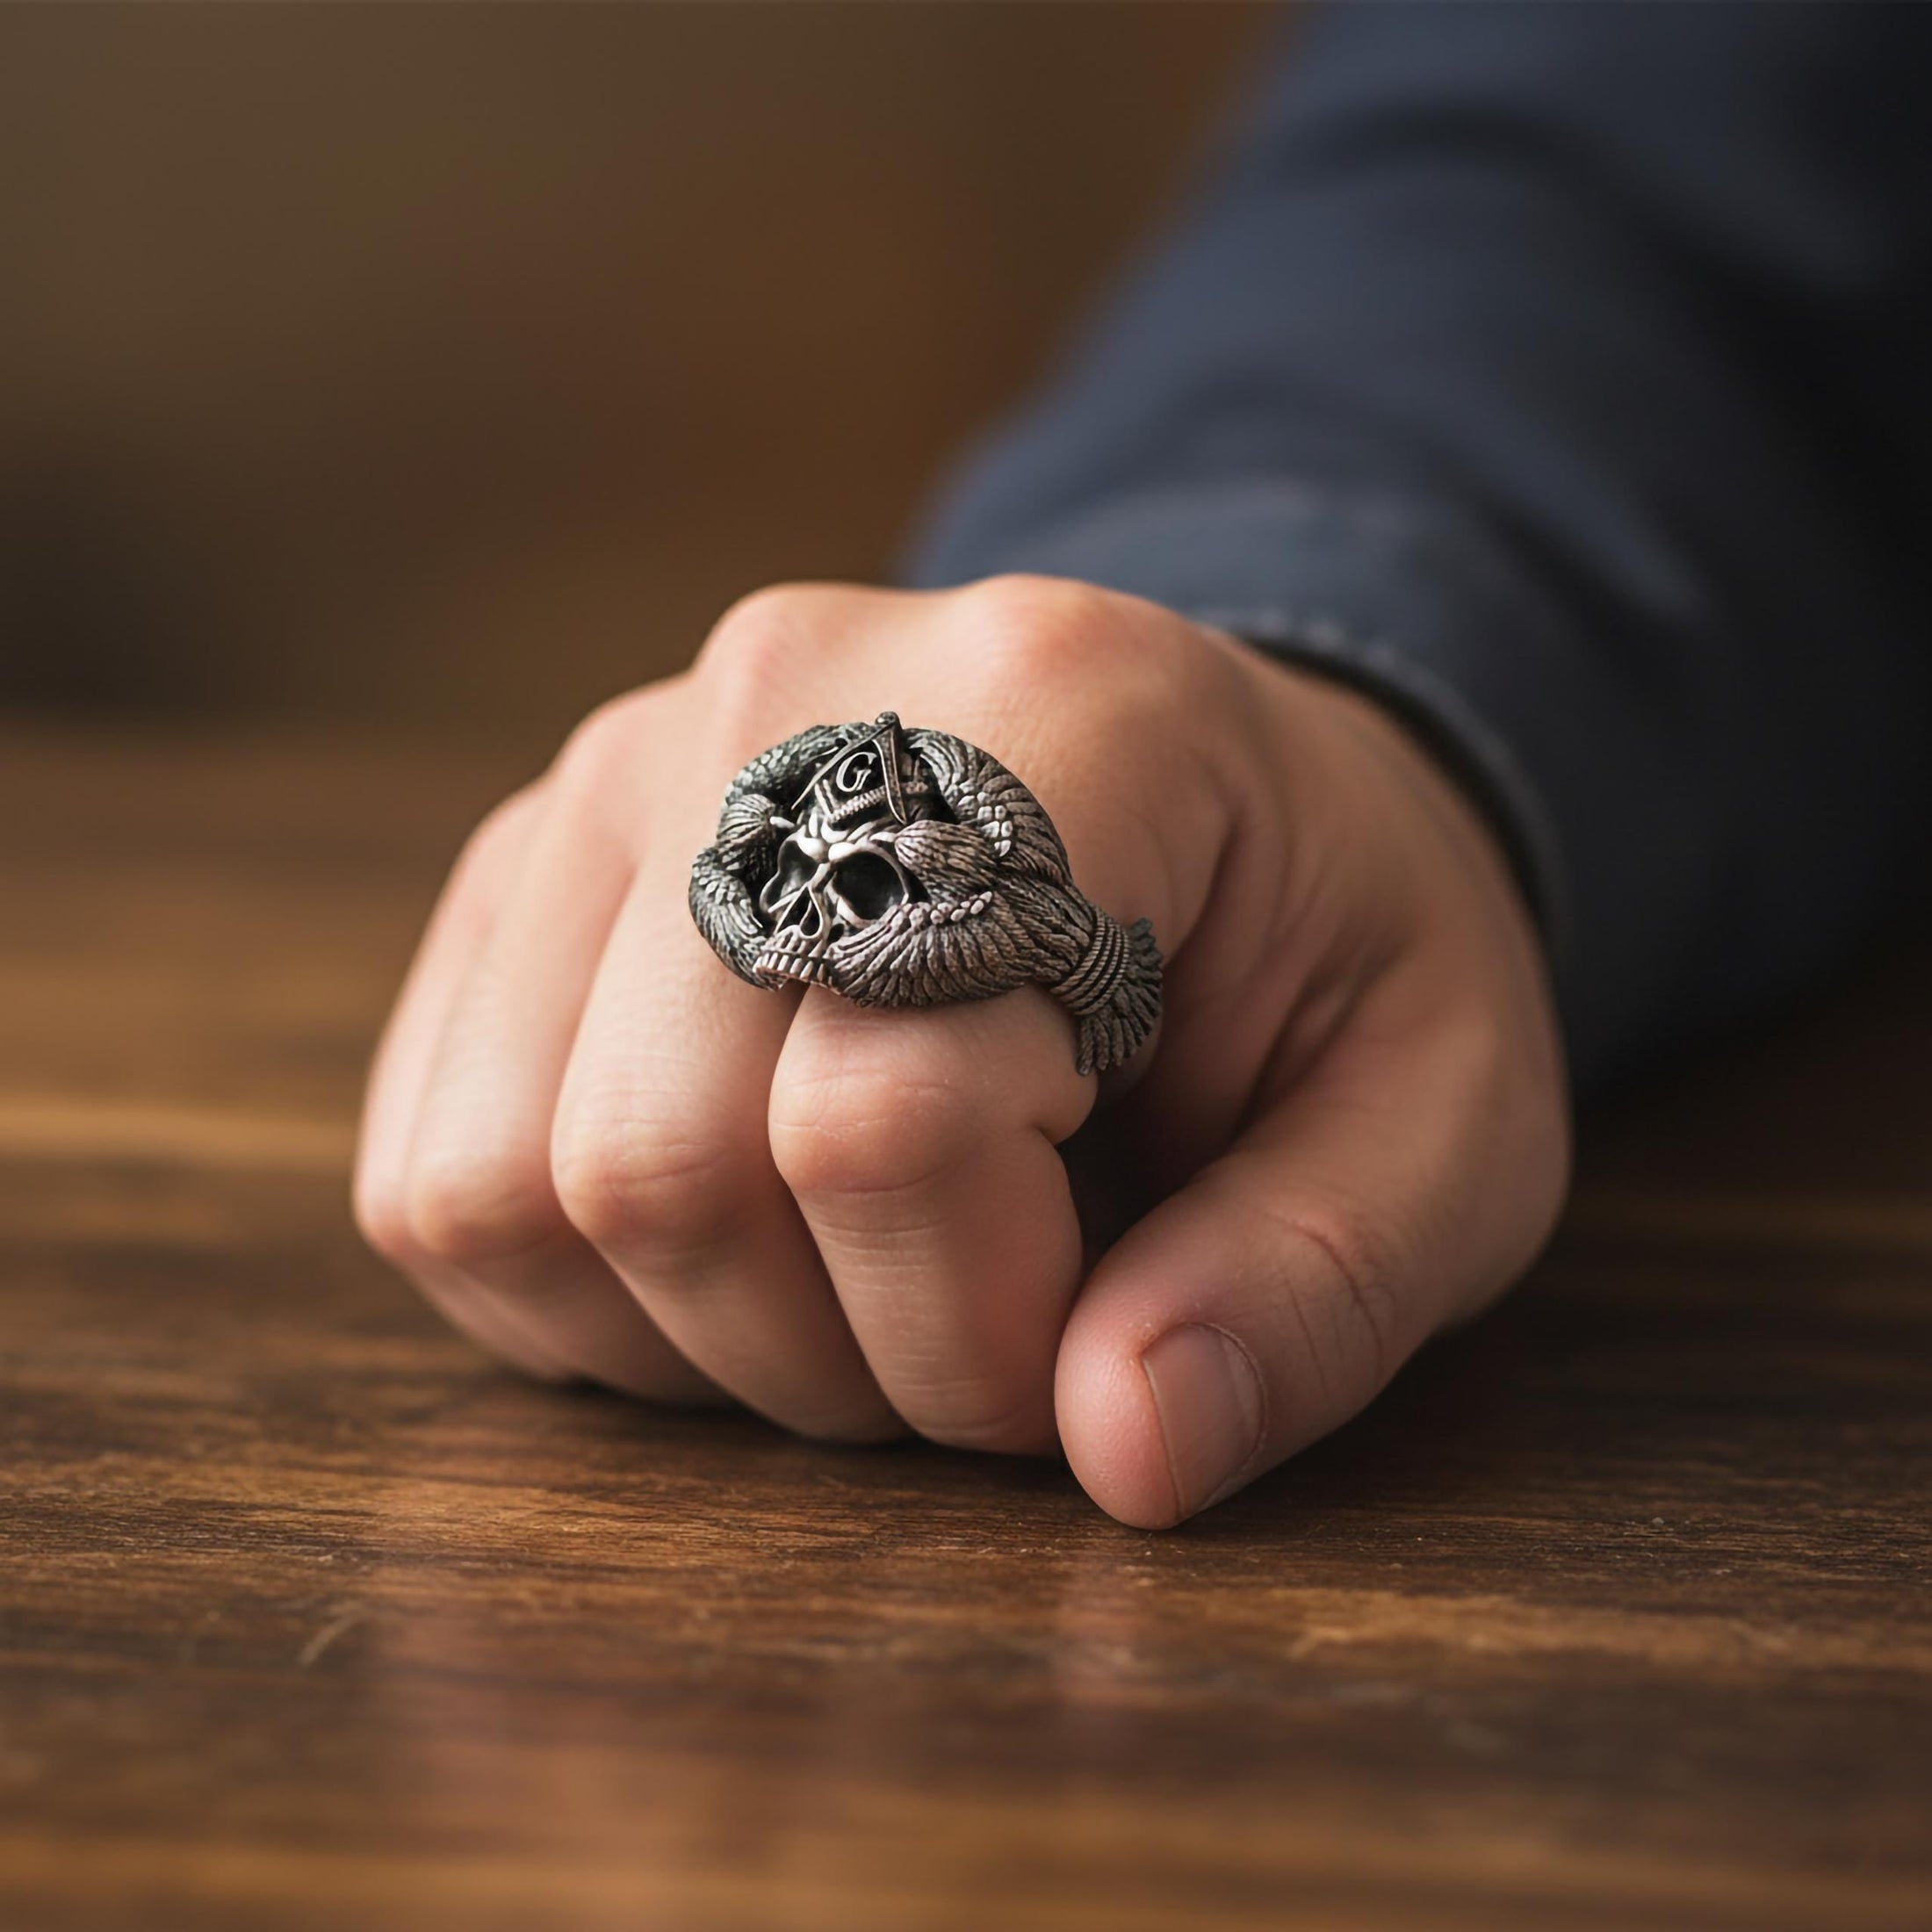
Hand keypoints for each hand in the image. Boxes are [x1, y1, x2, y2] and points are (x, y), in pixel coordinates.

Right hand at [354, 576, 1569, 1525]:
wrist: (1208, 793)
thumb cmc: (1335, 951)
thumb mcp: (1448, 1119)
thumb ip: (1315, 1286)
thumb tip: (1122, 1454)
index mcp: (1055, 711)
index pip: (887, 1118)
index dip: (975, 1331)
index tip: (1085, 1341)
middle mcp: (783, 696)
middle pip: (659, 1163)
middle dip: (831, 1356)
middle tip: (978, 1319)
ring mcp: (618, 768)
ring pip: (504, 1183)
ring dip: (693, 1333)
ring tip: (857, 1272)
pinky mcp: (527, 868)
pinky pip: (434, 1168)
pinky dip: (574, 1287)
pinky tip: (743, 1238)